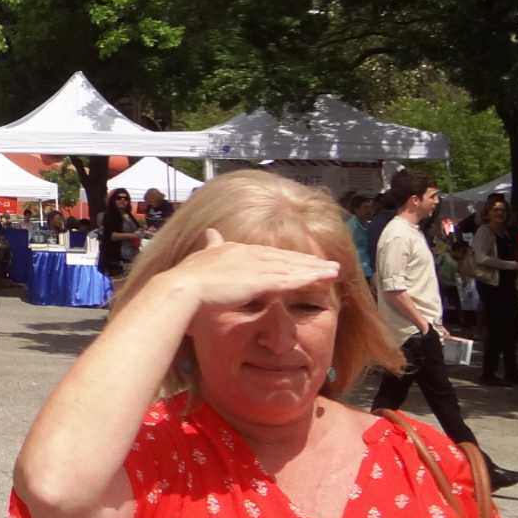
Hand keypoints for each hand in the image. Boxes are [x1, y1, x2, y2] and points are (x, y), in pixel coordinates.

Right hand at [167, 228, 338, 308]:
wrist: (183, 286)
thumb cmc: (188, 277)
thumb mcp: (201, 256)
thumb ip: (211, 245)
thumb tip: (211, 231)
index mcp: (237, 250)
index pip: (269, 254)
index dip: (289, 258)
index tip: (305, 261)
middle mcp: (250, 255)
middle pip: (286, 259)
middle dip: (309, 262)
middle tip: (329, 266)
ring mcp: (256, 267)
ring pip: (292, 268)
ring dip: (315, 271)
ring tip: (334, 272)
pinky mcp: (259, 281)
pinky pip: (288, 280)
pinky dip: (306, 279)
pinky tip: (321, 281)